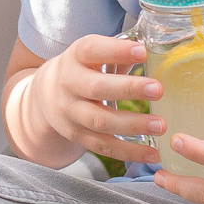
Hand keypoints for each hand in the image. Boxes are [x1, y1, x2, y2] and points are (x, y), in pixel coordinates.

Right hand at [21, 33, 167, 167]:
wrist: (44, 95)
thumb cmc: (81, 69)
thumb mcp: (91, 55)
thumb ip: (119, 53)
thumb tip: (158, 53)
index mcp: (75, 57)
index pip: (92, 50)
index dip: (116, 51)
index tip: (142, 52)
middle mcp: (68, 84)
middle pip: (97, 88)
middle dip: (129, 89)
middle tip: (158, 90)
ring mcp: (70, 112)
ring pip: (100, 121)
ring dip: (132, 124)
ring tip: (159, 125)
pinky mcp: (76, 135)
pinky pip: (103, 146)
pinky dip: (128, 152)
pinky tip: (152, 154)